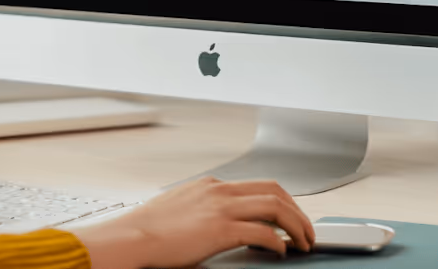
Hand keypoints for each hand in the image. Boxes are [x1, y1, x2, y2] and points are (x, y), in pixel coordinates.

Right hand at [74, 176, 313, 268]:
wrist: (132, 238)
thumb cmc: (147, 229)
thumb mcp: (179, 208)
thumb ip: (201, 209)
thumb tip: (212, 223)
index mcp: (210, 185)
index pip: (259, 185)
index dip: (282, 201)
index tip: (290, 217)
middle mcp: (219, 190)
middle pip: (275, 191)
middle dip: (298, 211)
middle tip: (306, 231)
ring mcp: (221, 207)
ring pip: (276, 207)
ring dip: (297, 226)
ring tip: (303, 242)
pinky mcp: (221, 229)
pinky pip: (264, 232)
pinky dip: (278, 242)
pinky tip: (280, 252)